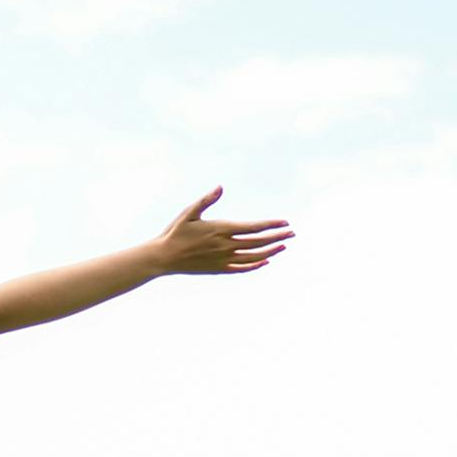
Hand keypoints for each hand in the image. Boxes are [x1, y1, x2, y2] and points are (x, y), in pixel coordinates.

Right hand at [153, 187, 293, 274]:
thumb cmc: (175, 231)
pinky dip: (255, 265)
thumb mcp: (189, 212)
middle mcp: (226, 246)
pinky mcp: (219, 269)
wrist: (164, 257)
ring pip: (254, 257)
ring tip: (283, 246)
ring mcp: (223, 259)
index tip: (285, 222)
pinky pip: (242, 268)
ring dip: (271, 252)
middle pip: (258, 242)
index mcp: (222, 229)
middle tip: (292, 233)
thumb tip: (220, 187)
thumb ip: (206, 200)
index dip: (271, 225)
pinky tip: (264, 261)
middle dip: (277, 237)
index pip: (254, 227)